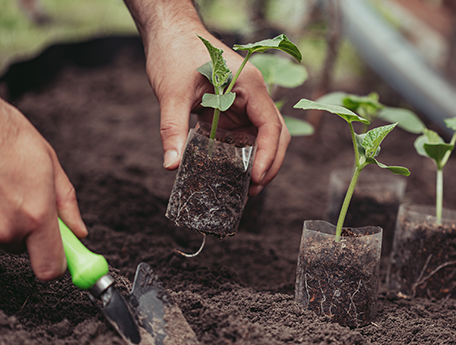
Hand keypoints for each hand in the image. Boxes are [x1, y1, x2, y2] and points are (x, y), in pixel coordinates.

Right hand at [0, 99, 87, 279]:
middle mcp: (7, 228)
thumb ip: (67, 206)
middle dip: (29, 231)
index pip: (51, 269)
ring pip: (3, 237)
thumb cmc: (11, 139)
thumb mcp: (50, 167)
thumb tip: (79, 232)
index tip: (61, 253)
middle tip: (24, 199)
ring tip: (4, 188)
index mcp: (37, 217)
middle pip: (25, 249)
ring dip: (6, 221)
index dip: (57, 263)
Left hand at [124, 0, 290, 195]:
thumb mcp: (172, 92)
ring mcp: (244, 103)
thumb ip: (172, 128)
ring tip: (248, 188)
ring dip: (260, 162)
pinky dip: (243, 155)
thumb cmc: (174, 52)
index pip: (271, 125)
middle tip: (254, 189)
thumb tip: (171, 164)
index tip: (257, 178)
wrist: (169, 33)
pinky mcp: (232, 110)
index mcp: (249, 85)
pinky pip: (244, 136)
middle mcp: (253, 95)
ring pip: (263, 138)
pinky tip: (233, 173)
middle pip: (276, 134)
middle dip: (270, 163)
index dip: (268, 154)